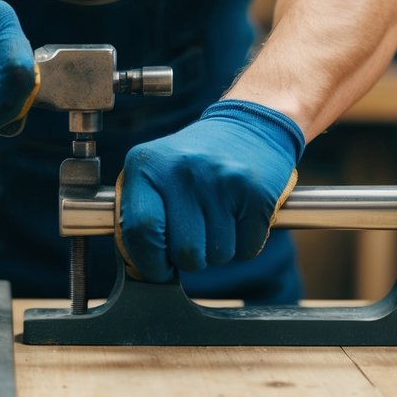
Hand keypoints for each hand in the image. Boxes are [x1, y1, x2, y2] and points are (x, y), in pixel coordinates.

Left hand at [116, 100, 304, 282]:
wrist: (250, 125)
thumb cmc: (196, 160)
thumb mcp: (155, 172)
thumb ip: (140, 215)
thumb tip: (140, 271)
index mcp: (146, 165)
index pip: (141, 231)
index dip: (151, 262)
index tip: (161, 268)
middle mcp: (182, 169)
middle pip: (184, 252)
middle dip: (191, 258)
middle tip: (196, 233)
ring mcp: (221, 180)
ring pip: (218, 255)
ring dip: (219, 250)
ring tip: (219, 217)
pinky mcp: (255, 192)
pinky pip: (247, 249)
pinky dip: (245, 243)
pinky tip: (240, 215)